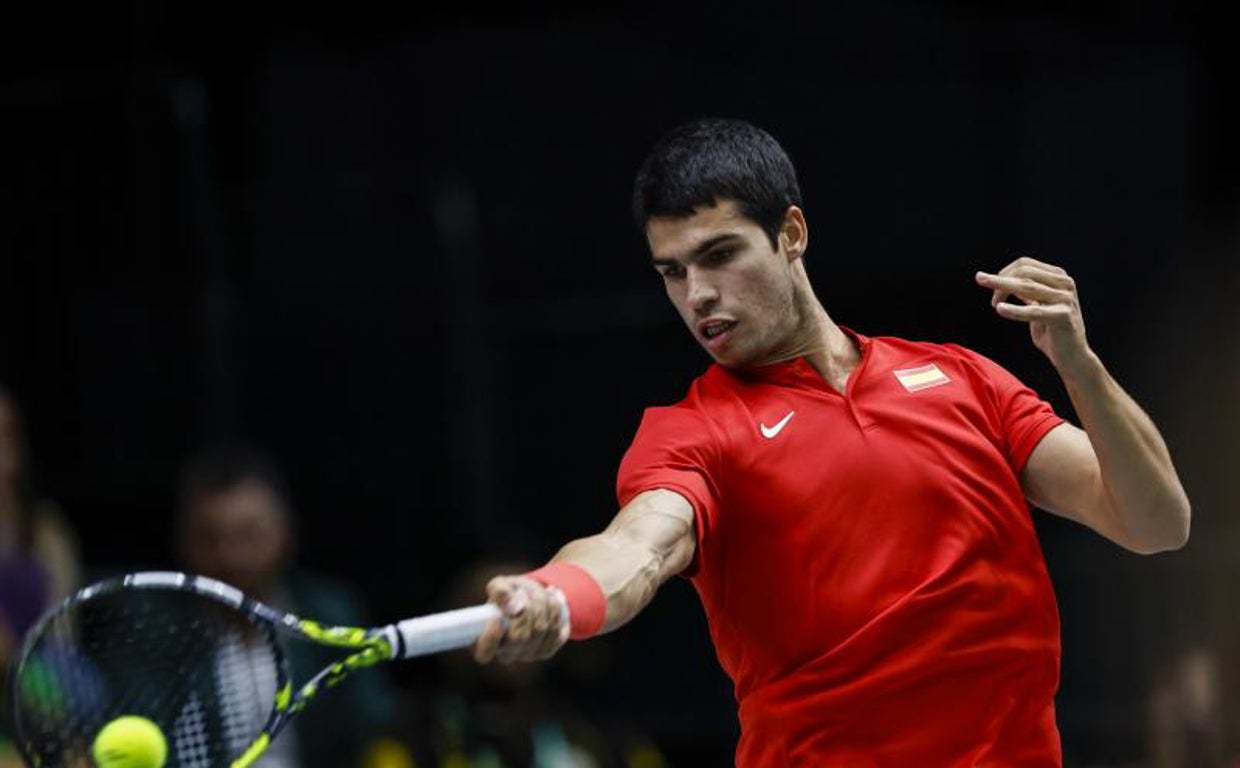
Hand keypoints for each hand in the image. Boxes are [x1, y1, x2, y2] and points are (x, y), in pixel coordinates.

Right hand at [473, 575, 568, 663]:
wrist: (528, 598)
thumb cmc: (508, 594)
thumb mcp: (499, 586)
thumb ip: (500, 592)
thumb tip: (513, 606)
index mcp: (484, 641)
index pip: (484, 652)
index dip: (490, 639)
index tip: (495, 619)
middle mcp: (505, 654)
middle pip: (520, 637)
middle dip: (527, 608)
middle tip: (526, 592)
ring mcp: (526, 655)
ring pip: (541, 630)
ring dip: (543, 605)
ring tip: (540, 592)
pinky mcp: (545, 652)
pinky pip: (556, 632)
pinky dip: (556, 612)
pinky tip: (553, 599)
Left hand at [975, 256, 1092, 373]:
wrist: (1072, 355)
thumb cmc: (1052, 330)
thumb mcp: (1038, 305)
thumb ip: (1026, 291)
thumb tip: (1003, 279)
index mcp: (1058, 277)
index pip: (1025, 264)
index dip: (1004, 273)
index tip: (991, 287)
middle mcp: (1064, 283)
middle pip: (1024, 273)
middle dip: (1001, 282)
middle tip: (992, 299)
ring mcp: (1065, 299)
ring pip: (1027, 287)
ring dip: (1003, 290)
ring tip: (991, 299)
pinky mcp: (1063, 316)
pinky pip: (1033, 311)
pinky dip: (1015, 310)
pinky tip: (1000, 309)